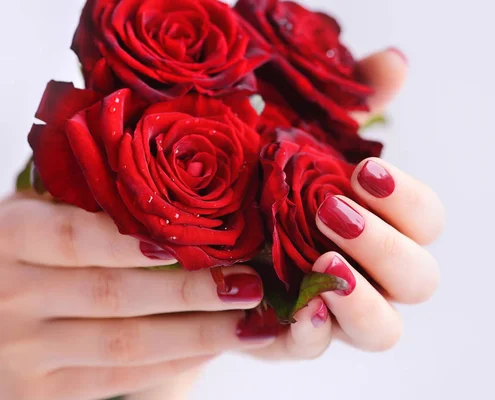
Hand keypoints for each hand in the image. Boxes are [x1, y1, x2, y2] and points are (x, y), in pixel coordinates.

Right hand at [0, 196, 275, 399]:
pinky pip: (118, 379)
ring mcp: (23, 351)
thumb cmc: (28, 249)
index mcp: (10, 238)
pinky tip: (214, 348)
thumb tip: (183, 185)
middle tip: (249, 283)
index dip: (128, 241)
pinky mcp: (39, 392)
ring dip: (197, 335)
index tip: (188, 243)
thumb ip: (87, 201)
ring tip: (250, 324)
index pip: (70, 237)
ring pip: (124, 345)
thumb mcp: (38, 212)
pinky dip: (174, 363)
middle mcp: (10, 296)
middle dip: (190, 291)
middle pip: (112, 296)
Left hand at [247, 48, 444, 359]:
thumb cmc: (274, 178)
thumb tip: (393, 61)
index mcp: (386, 226)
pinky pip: (316, 349)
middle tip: (333, 212)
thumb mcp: (308, 132)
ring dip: (362, 299)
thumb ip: (355, 100)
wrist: (214, 225)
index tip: (364, 173)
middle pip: (419, 279)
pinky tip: (297, 308)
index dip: (408, 201)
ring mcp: (337, 311)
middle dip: (384, 247)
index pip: (427, 222)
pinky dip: (312, 333)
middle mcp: (374, 274)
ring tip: (325, 264)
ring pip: (383, 329)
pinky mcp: (294, 335)